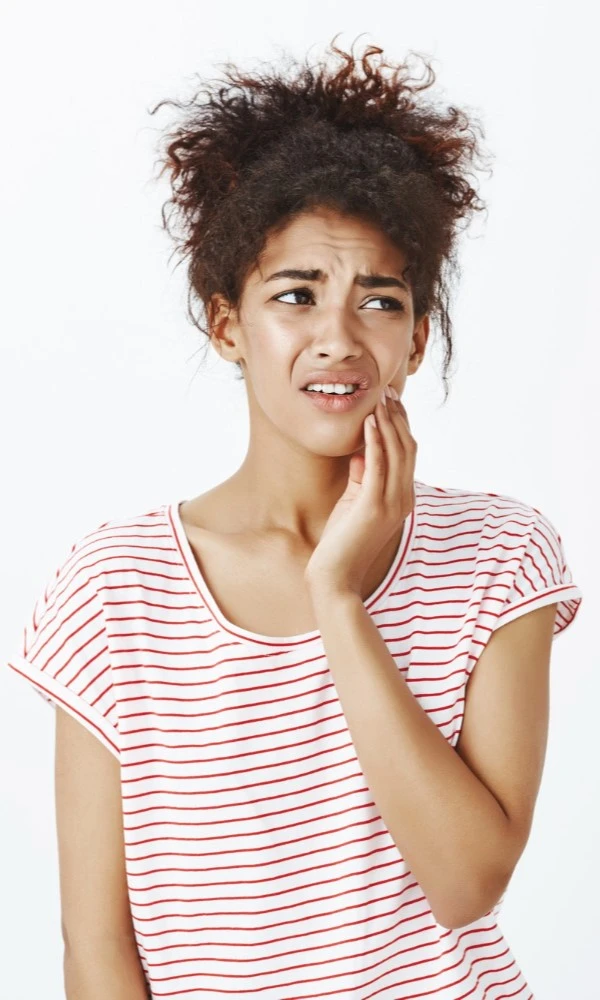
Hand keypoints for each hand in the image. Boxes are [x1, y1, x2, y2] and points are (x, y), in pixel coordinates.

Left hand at [304, 386, 416, 594]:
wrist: (335, 576)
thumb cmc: (342, 542)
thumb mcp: (354, 501)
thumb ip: (362, 476)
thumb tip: (362, 449)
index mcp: (402, 498)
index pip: (408, 454)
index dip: (402, 425)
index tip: (392, 401)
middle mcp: (403, 499)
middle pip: (408, 448)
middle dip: (399, 417)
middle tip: (388, 391)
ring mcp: (391, 503)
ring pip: (397, 452)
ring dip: (389, 422)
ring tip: (380, 398)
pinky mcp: (372, 506)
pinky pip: (378, 466)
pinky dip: (376, 440)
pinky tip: (370, 421)